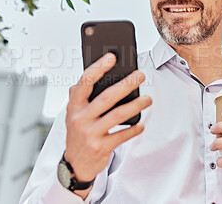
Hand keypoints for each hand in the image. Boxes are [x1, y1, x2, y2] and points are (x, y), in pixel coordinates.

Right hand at [65, 52, 151, 183]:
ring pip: (118, 115)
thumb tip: (93, 73)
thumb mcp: (73, 114)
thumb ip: (80, 95)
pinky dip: (134, 128)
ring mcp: (90, 134)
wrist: (74, 164)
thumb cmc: (78, 133)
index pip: (84, 82)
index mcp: (73, 106)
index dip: (98, 68)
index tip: (112, 57)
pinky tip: (141, 124)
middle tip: (140, 75)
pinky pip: (122, 135)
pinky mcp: (100, 147)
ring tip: (148, 99)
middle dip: (126, 84)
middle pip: (106, 97)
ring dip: (136, 105)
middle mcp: (80, 119)